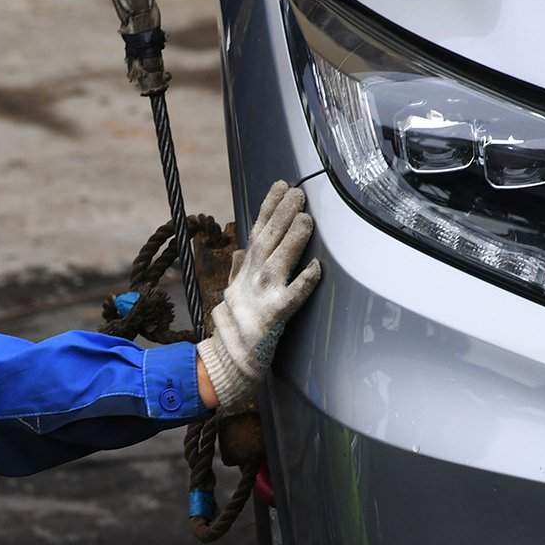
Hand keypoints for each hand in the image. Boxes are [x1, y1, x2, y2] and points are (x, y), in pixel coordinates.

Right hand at [196, 181, 319, 410]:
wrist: (228, 359)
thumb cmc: (233, 326)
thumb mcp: (231, 292)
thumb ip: (238, 268)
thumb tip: (241, 248)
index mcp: (246, 269)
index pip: (258, 230)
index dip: (269, 206)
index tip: (281, 185)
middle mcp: (253, 278)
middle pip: (268, 240)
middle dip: (282, 214)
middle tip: (298, 193)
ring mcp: (263, 296)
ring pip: (279, 262)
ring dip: (292, 240)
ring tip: (306, 219)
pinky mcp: (275, 316)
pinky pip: (293, 297)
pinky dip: (304, 283)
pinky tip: (316, 269)